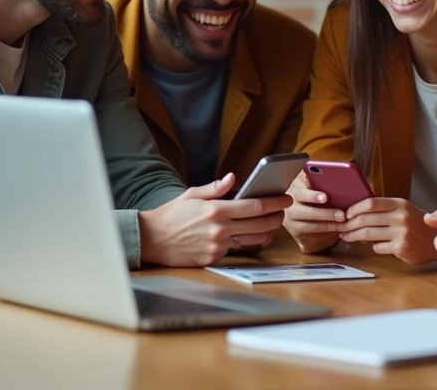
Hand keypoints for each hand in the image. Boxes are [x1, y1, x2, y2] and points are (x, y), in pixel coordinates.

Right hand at [139, 173, 291, 266]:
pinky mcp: (213, 259)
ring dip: (266, 231)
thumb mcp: (191, 195)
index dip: (275, 203)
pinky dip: (243, 241)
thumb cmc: (171, 215)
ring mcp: (217, 246)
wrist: (150, 240)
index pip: (255, 206)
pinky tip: (246, 234)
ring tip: (270, 223)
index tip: (286, 198)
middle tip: (283, 211)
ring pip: (252, 239)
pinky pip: (235, 249)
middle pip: (260, 224)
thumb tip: (233, 178)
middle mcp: (220, 229)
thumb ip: (215, 188)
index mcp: (216, 210)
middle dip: (276, 217)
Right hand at [282, 171, 342, 253]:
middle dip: (326, 214)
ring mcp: (293, 225)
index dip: (313, 195)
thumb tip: (328, 171)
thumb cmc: (307, 196)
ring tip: (343, 223)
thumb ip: (313, 180)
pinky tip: (339, 230)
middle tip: (342, 215)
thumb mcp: (307, 186)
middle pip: (308, 213)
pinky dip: (328, 234)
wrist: (295, 215)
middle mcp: (290, 210)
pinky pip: (314, 237)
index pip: (301, 194)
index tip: (326, 197)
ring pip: (312, 227)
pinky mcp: (299, 237)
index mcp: (293, 194)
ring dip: (330, 225)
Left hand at [338, 197, 436, 263]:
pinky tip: (369, 245)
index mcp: (400, 204)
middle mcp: (401, 216)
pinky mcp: (401, 247)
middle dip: (348, 224)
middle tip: (340, 228)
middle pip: (366, 219)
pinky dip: (371, 246)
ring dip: (353, 236)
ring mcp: (401, 232)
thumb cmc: (417, 224)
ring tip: (346, 237)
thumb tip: (356, 214)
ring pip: (368, 234)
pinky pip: (377, 247)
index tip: (345, 214)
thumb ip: (384, 210)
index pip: (371, 203)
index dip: (354, 208)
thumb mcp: (404, 210)